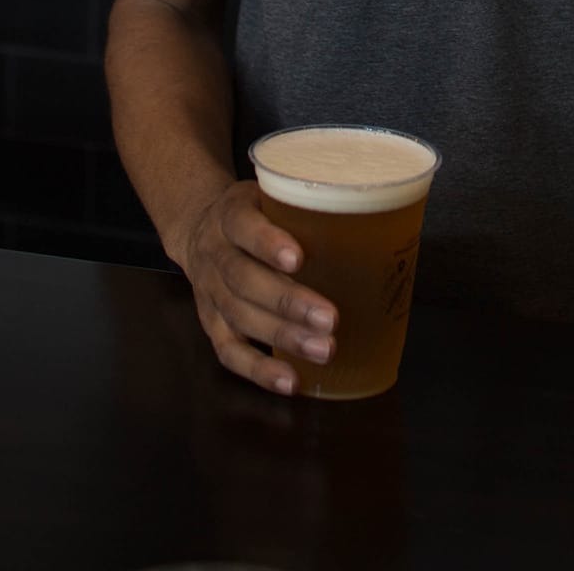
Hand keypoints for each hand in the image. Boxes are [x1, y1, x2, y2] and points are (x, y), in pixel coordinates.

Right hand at [175, 180, 338, 395]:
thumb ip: (305, 202)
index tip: (300, 258)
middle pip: (244, 281)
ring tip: (324, 350)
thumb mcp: (269, 192)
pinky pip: (229, 352)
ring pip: (240, 318)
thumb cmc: (254, 212)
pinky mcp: (210, 324)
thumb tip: (376, 213)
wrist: (197, 227)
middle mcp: (215, 255)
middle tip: (331, 319)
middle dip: (288, 303)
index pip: (244, 227)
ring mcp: (209, 293)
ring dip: (283, 338)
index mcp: (230, 215)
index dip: (268, 243)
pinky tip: (291, 381)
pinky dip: (259, 370)